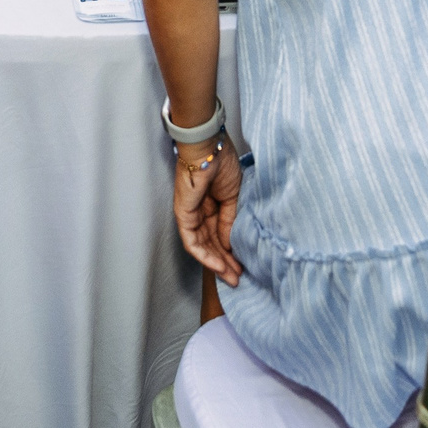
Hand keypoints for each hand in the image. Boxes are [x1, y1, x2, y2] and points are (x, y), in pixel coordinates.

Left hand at [174, 133, 243, 285]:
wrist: (209, 148)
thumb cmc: (222, 163)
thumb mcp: (233, 197)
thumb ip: (231, 221)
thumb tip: (232, 244)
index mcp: (211, 205)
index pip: (219, 235)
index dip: (231, 252)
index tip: (244, 266)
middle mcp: (199, 212)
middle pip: (211, 244)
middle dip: (225, 263)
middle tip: (238, 279)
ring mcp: (190, 214)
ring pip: (202, 246)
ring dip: (217, 263)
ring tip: (232, 277)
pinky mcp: (183, 215)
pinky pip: (192, 241)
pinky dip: (205, 255)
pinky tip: (218, 266)